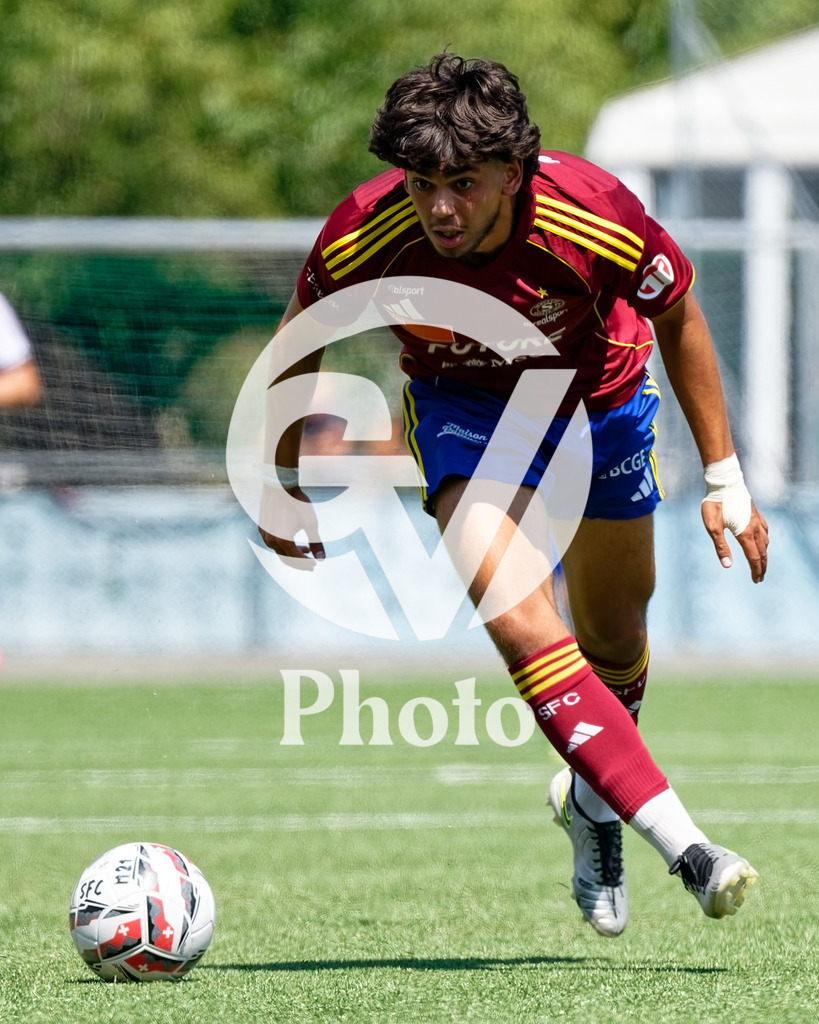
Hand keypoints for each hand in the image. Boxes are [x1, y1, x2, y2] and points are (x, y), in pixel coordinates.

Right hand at [258, 483, 325, 569]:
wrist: (279, 485)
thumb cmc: (297, 502)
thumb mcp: (311, 523)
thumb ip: (316, 543)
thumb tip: (321, 559)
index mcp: (283, 541)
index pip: (296, 560)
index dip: (307, 564)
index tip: (316, 564)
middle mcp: (270, 541)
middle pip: (286, 559)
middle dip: (299, 563)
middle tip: (311, 563)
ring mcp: (264, 535)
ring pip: (279, 551)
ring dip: (292, 553)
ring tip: (305, 549)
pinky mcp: (262, 529)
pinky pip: (273, 543)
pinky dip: (283, 545)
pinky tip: (293, 540)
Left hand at [701, 453, 767, 582]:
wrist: (724, 482)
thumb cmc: (716, 503)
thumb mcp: (713, 527)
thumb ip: (721, 547)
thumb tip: (727, 565)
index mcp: (745, 533)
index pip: (754, 557)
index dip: (756, 570)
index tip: (756, 580)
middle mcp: (755, 528)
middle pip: (763, 552)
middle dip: (762, 566)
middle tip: (760, 577)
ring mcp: (757, 520)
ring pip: (766, 542)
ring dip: (765, 555)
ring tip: (761, 563)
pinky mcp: (756, 513)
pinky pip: (765, 531)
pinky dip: (765, 541)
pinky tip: (762, 541)